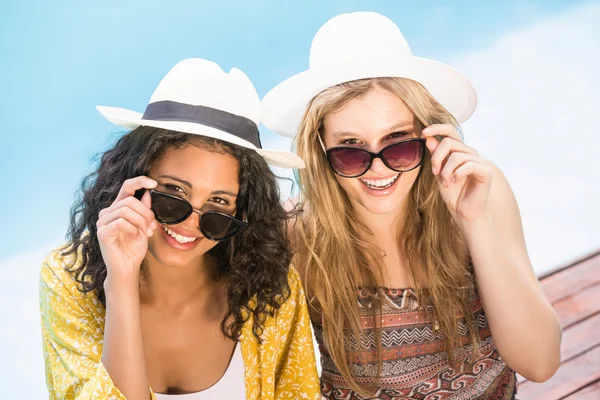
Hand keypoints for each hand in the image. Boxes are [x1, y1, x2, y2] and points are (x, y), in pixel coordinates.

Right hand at [96, 176, 157, 291]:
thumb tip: (148, 192)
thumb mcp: (144, 225)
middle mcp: (108, 212)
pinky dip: (133, 229)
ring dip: (141, 222)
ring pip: (125, 210)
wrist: (128, 267)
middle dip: (146, 213)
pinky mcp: (102, 232)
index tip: (154, 183)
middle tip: (152, 227)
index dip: (140, 181)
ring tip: (145, 233)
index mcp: (119, 207)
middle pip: (130, 201)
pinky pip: (120, 222)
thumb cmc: (135, 247)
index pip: (127, 186)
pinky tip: (137, 237)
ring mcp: (103, 221)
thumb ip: (145, 209)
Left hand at [422, 124, 492, 223]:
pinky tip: (454, 182)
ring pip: (456, 156)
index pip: (450, 131)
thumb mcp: (439, 172)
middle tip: (434, 173)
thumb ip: (436, 156)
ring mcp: (479, 161)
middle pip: (449, 142)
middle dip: (437, 157)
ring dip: (445, 171)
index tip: (423, 133)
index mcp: (460, 151)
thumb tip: (429, 138)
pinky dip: (457, 174)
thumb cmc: (452, 193)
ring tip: (445, 183)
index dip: (437, 128)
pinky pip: (468, 165)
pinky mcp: (486, 171)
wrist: (463, 212)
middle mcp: (470, 153)